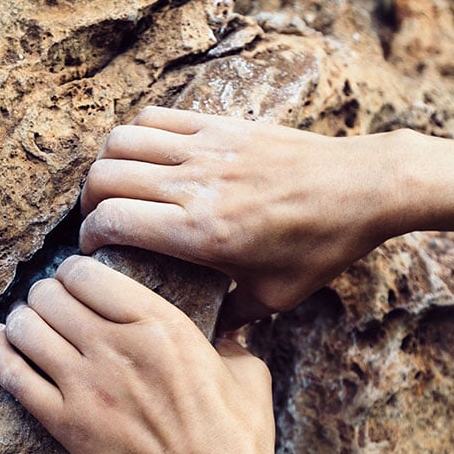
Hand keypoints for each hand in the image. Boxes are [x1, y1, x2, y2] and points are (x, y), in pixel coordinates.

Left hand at [0, 255, 280, 453]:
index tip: (75, 281)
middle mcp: (117, 346)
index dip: (73, 272)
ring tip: (26, 324)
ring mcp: (86, 386)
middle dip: (45, 295)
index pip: (87, 273)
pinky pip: (13, 376)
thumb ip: (228, 338)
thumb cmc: (238, 436)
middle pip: (49, 295)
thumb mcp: (246, 370)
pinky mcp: (66, 424)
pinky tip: (0, 344)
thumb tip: (228, 327)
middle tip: (49, 304)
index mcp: (160, 323)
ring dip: (21, 321)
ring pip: (26, 328)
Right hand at [79, 107, 406, 327]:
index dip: (89, 237)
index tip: (94, 252)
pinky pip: (157, 117)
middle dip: (89, 203)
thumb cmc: (322, 246)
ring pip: (122, 142)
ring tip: (116, 188)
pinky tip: (146, 156)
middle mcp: (195, 187)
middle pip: (105, 178)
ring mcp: (207, 150)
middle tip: (100, 221)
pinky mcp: (222, 126)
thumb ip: (232, 316)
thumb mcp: (277, 298)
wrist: (364, 187)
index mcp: (201, 233)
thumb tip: (206, 336)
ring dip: (107, 165)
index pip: (112, 221)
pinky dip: (137, 133)